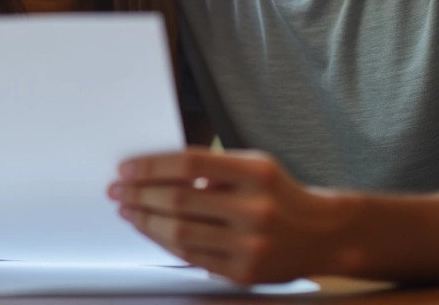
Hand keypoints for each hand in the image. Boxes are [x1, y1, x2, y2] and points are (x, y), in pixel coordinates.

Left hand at [109, 147, 338, 284]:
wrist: (321, 234)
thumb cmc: (278, 193)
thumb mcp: (254, 165)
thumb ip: (212, 168)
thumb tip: (154, 173)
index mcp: (257, 173)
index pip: (190, 165)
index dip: (152, 166)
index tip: (126, 169)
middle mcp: (255, 209)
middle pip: (180, 201)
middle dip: (140, 195)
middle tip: (117, 191)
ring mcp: (250, 245)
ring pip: (180, 234)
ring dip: (145, 221)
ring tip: (128, 211)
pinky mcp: (244, 273)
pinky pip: (192, 258)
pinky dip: (164, 243)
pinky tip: (150, 231)